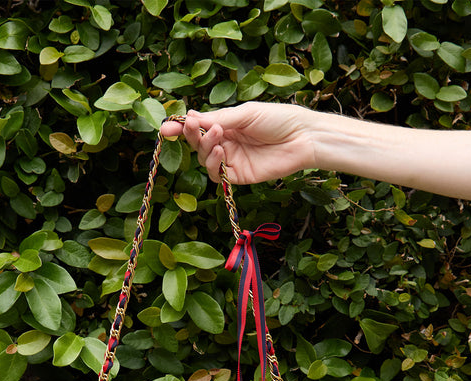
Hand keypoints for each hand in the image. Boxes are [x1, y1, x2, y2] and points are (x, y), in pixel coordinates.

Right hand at [160, 103, 316, 183]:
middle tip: (193, 127)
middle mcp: (227, 143)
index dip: (182, 128)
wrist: (303, 137)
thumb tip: (191, 117)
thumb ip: (219, 118)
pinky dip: (214, 165)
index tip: (167, 127)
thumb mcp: (245, 114)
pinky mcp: (240, 176)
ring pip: (206, 160)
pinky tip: (220, 151)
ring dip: (205, 148)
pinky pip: (218, 175)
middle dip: (192, 136)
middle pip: (199, 144)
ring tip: (216, 135)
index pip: (199, 127)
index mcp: (228, 124)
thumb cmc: (278, 119)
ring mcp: (233, 161)